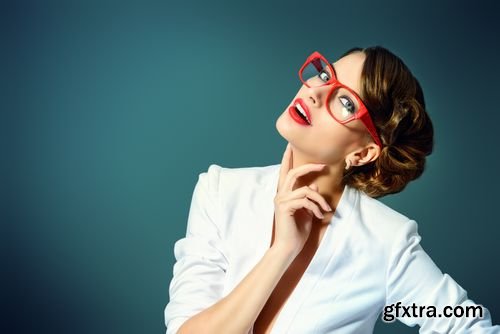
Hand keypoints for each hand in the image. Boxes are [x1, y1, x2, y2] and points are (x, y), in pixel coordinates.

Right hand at [272, 143, 331, 257]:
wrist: (289, 247)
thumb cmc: (297, 231)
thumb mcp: (307, 211)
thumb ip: (309, 198)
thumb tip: (314, 186)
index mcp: (284, 194)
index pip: (285, 172)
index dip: (287, 158)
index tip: (290, 145)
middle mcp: (280, 195)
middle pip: (293, 173)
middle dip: (309, 167)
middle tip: (323, 165)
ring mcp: (281, 200)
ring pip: (305, 189)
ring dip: (319, 199)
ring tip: (326, 209)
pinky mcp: (285, 207)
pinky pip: (305, 200)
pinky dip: (315, 207)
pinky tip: (319, 216)